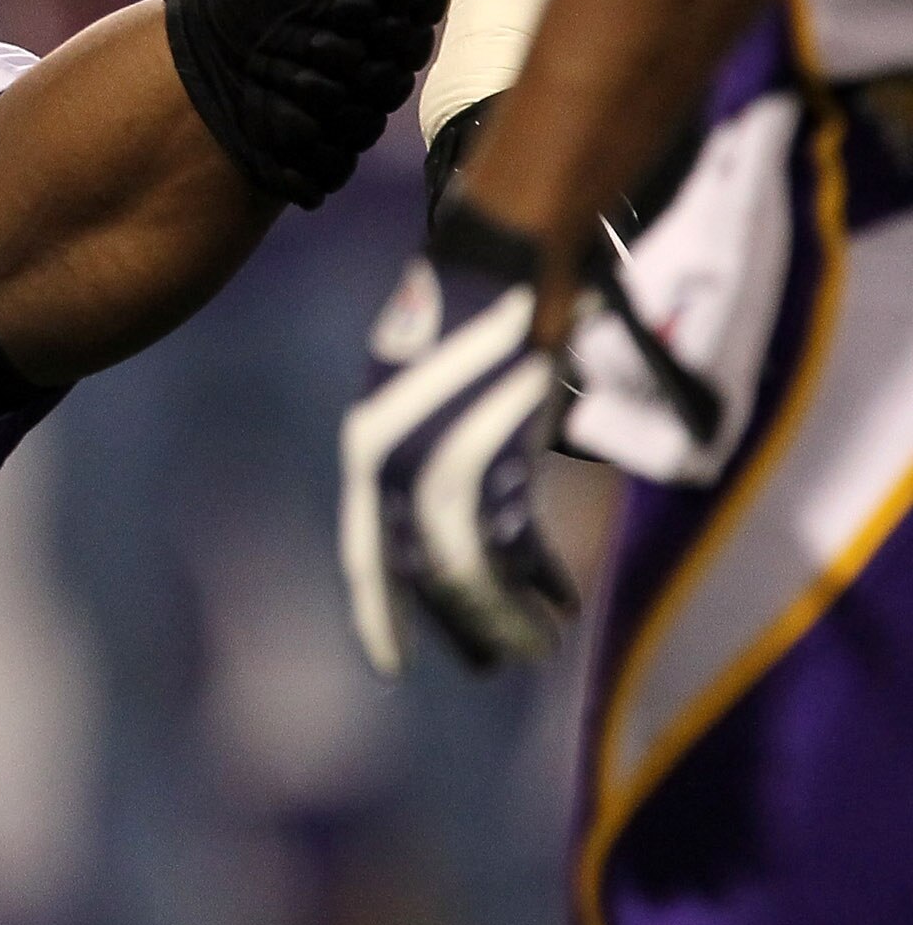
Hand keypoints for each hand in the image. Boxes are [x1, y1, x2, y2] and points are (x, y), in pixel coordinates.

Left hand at [340, 196, 578, 675]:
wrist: (502, 257)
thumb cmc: (470, 314)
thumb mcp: (421, 388)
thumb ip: (422, 448)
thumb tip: (444, 511)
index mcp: (366, 445)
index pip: (365, 550)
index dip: (377, 612)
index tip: (389, 667)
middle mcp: (392, 459)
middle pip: (421, 571)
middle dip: (459, 622)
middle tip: (494, 660)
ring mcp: (442, 457)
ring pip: (469, 569)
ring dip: (506, 614)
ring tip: (539, 641)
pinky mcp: (498, 451)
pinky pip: (515, 541)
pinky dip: (539, 580)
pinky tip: (559, 601)